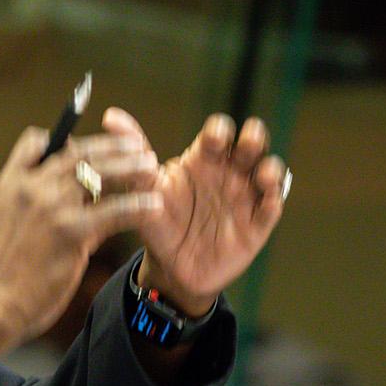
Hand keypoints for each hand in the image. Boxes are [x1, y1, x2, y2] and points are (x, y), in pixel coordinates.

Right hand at [0, 127, 163, 359]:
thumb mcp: (0, 222)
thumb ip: (23, 200)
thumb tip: (51, 190)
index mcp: (11, 183)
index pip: (36, 141)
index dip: (65, 138)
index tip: (89, 143)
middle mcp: (31, 187)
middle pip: (78, 152)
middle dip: (111, 146)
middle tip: (135, 146)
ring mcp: (52, 208)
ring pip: (100, 173)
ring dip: (131, 167)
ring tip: (151, 166)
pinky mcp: (72, 233)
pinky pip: (115, 211)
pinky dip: (138, 205)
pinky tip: (154, 206)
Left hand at [103, 109, 288, 314]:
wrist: (170, 268)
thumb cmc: (158, 220)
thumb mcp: (144, 187)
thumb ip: (133, 152)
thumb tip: (111, 116)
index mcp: (203, 159)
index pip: (219, 133)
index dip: (220, 130)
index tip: (214, 139)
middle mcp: (228, 172)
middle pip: (252, 142)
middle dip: (254, 137)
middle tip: (247, 144)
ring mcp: (245, 196)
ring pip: (269, 170)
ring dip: (270, 169)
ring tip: (262, 176)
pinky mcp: (256, 224)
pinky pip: (272, 207)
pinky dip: (274, 200)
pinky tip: (268, 200)